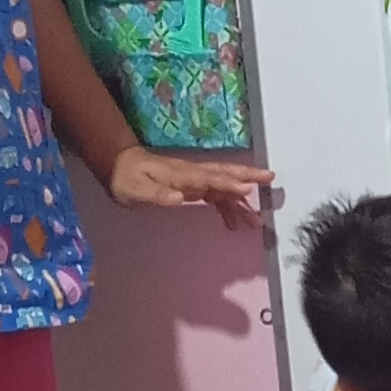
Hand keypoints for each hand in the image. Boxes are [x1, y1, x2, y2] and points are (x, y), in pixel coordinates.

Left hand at [107, 145, 269, 224]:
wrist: (119, 167)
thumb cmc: (127, 179)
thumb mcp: (137, 189)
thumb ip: (158, 194)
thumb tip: (180, 199)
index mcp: (182, 174)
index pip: (210, 178)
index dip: (229, 183)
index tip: (248, 188)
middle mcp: (192, 174)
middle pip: (225, 174)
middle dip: (248, 177)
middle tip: (270, 179)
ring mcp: (194, 180)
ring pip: (223, 188)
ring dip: (241, 201)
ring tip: (257, 220)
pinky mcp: (193, 187)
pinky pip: (216, 196)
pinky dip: (227, 208)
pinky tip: (234, 223)